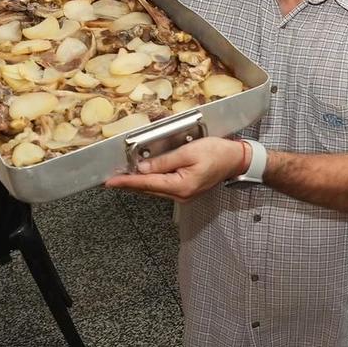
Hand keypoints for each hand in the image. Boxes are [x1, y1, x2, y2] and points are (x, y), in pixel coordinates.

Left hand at [104, 135, 249, 199]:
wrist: (236, 160)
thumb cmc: (217, 153)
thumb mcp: (189, 152)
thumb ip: (164, 161)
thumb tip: (143, 168)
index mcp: (181, 186)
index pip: (147, 183)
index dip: (127, 181)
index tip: (110, 182)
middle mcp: (180, 194)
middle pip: (148, 189)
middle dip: (129, 183)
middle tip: (112, 178)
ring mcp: (183, 194)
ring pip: (154, 189)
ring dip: (139, 183)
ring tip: (124, 176)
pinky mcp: (186, 190)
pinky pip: (163, 187)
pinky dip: (151, 182)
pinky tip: (144, 176)